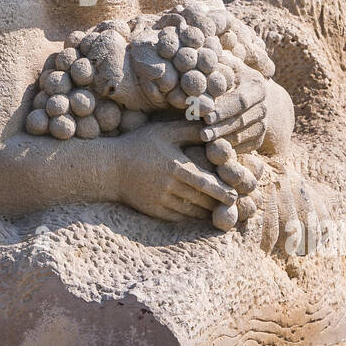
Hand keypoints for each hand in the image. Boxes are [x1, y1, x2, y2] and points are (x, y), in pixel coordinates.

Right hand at [119, 121, 237, 221]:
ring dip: (207, 212)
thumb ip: (189, 130)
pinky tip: (199, 214)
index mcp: (176, 167)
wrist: (110, 168)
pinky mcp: (155, 211)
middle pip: (202, 200)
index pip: (206, 183)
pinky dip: (191, 217)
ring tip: (220, 210)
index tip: (235, 195)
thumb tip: (211, 129)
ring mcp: (162, 201)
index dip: (223, 191)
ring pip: (192, 211)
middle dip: (219, 204)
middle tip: (234, 205)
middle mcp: (170, 186)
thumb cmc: (139, 145)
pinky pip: (178, 217)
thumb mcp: (163, 131)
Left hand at [200, 69, 267, 152]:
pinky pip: (245, 147)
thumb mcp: (224, 66)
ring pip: (243, 135)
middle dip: (221, 128)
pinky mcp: (259, 138)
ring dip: (224, 140)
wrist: (247, 95)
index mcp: (257, 85)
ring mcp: (263, 123)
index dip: (223, 110)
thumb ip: (215, 66)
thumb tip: (203, 67)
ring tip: (206, 141)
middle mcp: (264, 105)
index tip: (206, 116)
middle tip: (203, 134)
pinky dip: (230, 149)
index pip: (241, 100)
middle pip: (242, 120)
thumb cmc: (227, 76)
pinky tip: (215, 149)